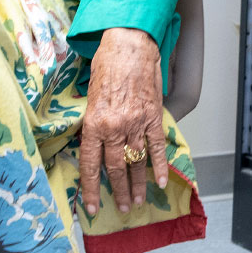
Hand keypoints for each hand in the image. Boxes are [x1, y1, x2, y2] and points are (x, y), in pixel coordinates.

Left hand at [78, 27, 167, 216]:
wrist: (129, 44)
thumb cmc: (107, 65)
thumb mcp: (90, 96)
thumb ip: (93, 123)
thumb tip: (94, 145)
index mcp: (94, 123)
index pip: (90, 164)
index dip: (91, 189)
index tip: (92, 207)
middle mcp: (114, 126)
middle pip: (115, 168)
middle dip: (118, 192)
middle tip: (122, 208)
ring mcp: (135, 123)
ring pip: (136, 161)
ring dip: (137, 185)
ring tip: (138, 201)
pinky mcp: (153, 116)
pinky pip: (157, 147)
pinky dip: (161, 166)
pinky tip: (161, 182)